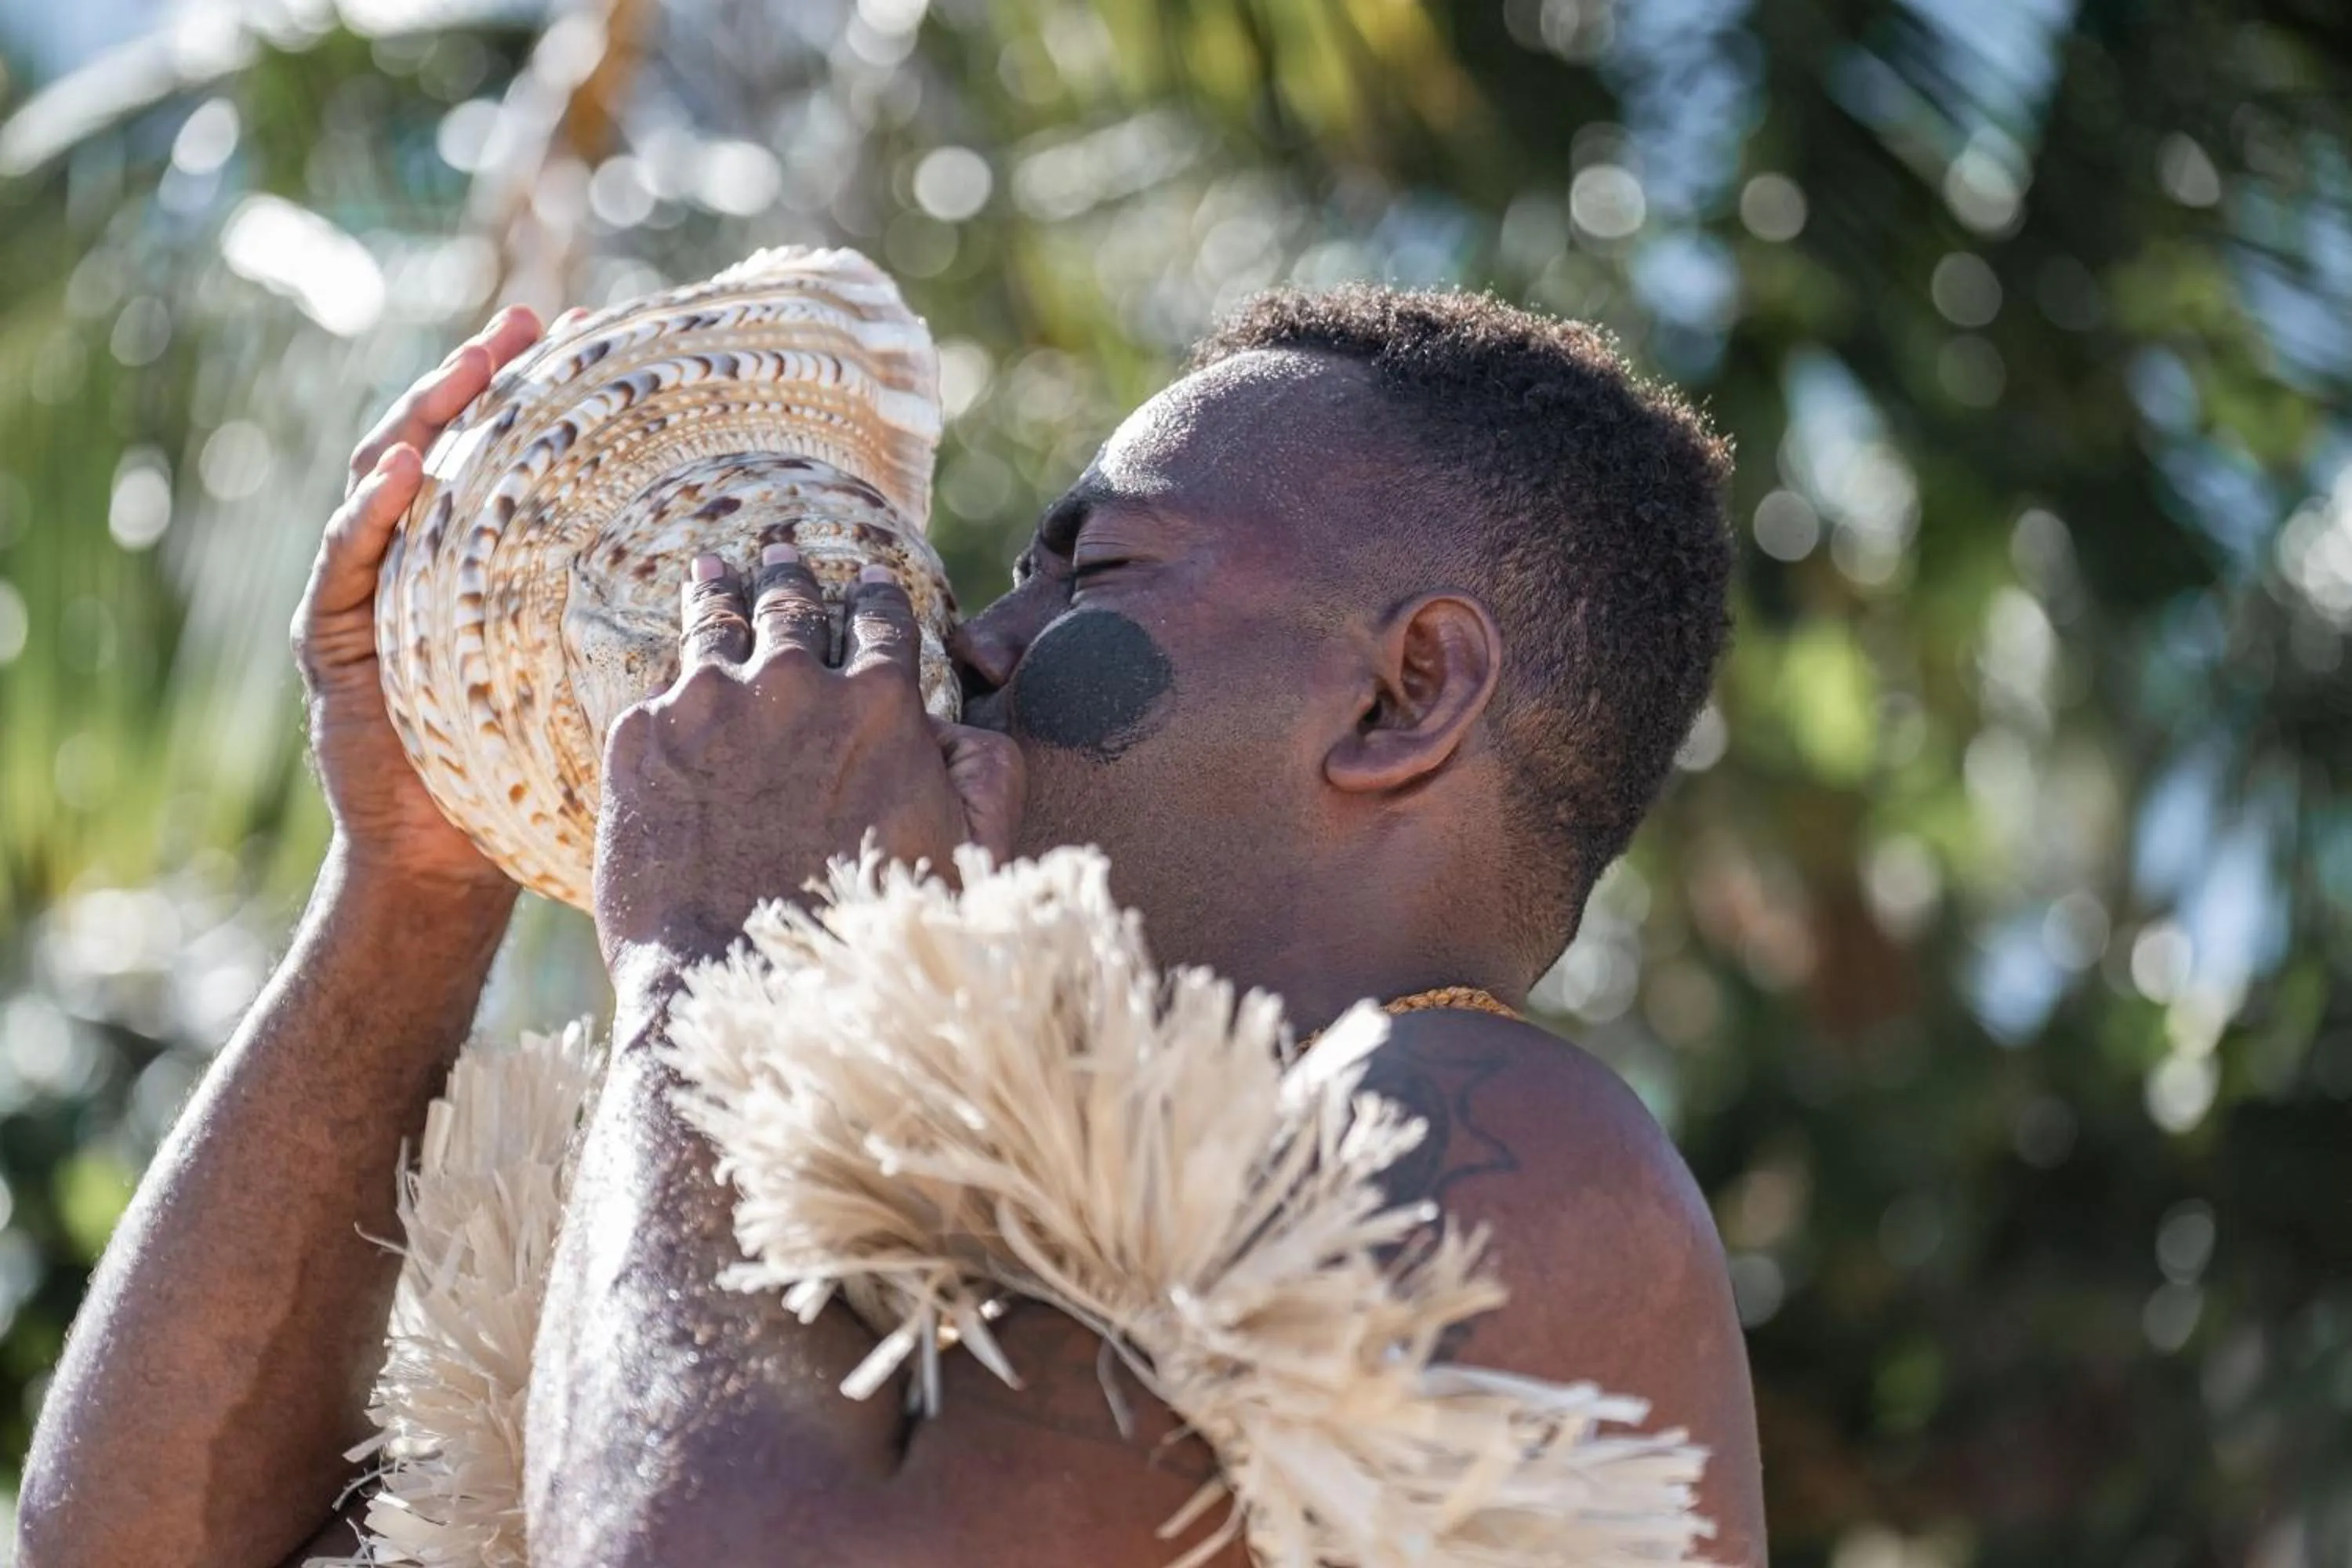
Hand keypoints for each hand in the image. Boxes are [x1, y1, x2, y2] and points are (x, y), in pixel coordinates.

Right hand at [292, 304, 585, 898]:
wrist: (450, 859)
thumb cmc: (534, 770)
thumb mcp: (597, 674)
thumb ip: (637, 610)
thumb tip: (760, 569)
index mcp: (481, 559)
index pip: (508, 452)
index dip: (540, 388)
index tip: (591, 326)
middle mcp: (420, 561)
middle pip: (445, 444)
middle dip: (480, 376)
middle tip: (528, 321)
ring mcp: (369, 593)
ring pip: (385, 481)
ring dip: (423, 417)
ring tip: (469, 367)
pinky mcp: (336, 641)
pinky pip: (345, 563)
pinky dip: (368, 513)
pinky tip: (403, 473)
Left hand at [592, 546, 1024, 971]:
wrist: (738, 986)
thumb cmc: (867, 932)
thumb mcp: (969, 853)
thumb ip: (987, 772)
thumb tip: (962, 721)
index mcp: (881, 704)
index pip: (883, 621)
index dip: (877, 599)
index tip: (869, 585)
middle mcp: (794, 684)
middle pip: (791, 606)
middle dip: (790, 577)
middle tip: (781, 552)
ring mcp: (708, 704)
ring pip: (712, 624)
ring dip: (717, 591)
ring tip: (711, 571)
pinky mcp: (638, 737)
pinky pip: (655, 690)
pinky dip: (668, 685)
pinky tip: (664, 677)